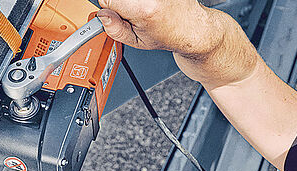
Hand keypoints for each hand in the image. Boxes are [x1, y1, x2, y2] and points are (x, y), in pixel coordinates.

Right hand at [95, 0, 220, 58]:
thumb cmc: (169, 35)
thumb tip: (103, 15)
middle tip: (134, 12)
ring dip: (132, 1)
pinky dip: (143, 0)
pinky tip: (152, 4)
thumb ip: (115, 29)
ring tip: (145, 7)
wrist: (193, 27)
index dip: (110, 8)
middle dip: (122, 3)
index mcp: (144, 8)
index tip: (119, 15)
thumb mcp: (137, 41)